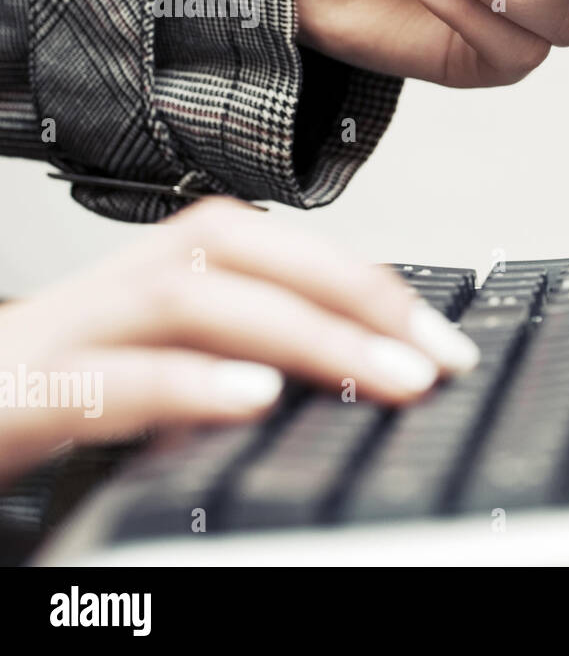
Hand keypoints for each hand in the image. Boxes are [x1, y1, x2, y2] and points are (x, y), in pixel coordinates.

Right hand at [0, 198, 477, 481]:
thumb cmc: (47, 406)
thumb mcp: (159, 381)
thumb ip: (236, 368)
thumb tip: (353, 378)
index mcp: (149, 282)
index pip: (267, 249)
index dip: (361, 283)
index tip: (441, 339)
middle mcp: (110, 293)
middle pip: (233, 250)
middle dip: (349, 295)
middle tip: (435, 356)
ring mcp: (60, 338)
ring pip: (185, 299)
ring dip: (301, 335)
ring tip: (384, 376)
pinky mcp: (16, 396)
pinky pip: (101, 379)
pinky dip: (185, 385)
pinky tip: (254, 398)